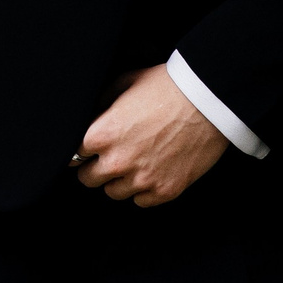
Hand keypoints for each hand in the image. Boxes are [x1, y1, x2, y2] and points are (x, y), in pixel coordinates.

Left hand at [73, 63, 227, 206]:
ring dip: (119, 180)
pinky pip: (141, 201)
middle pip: (88, 179)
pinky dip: (144, 189)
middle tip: (111, 154)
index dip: (82, 149)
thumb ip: (102, 103)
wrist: (209, 99)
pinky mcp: (164, 191)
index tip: (90, 147)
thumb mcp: (126, 82)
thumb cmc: (168, 86)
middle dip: (96, 166)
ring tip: (135, 161)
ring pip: (113, 193)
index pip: (73, 154)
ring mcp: (142, 179)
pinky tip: (153, 169)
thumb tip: (91, 118)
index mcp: (102, 134)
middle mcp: (117, 161)